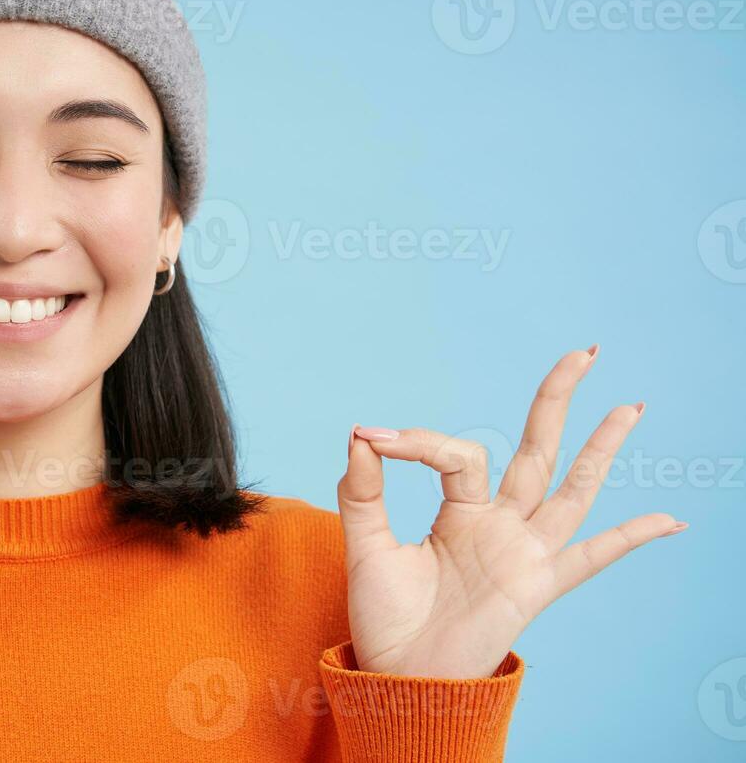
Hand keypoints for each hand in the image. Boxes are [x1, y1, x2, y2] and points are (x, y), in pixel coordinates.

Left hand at [336, 345, 685, 678]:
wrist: (399, 677)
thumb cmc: (385, 616)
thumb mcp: (365, 547)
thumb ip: (362, 492)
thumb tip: (360, 434)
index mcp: (460, 510)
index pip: (456, 453)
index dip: (416, 440)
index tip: (373, 436)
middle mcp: (500, 525)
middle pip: (537, 450)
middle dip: (557, 401)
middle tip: (583, 353)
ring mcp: (523, 554)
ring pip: (571, 489)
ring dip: (601, 450)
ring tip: (630, 407)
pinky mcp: (536, 588)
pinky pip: (592, 558)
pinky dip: (630, 539)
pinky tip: (670, 520)